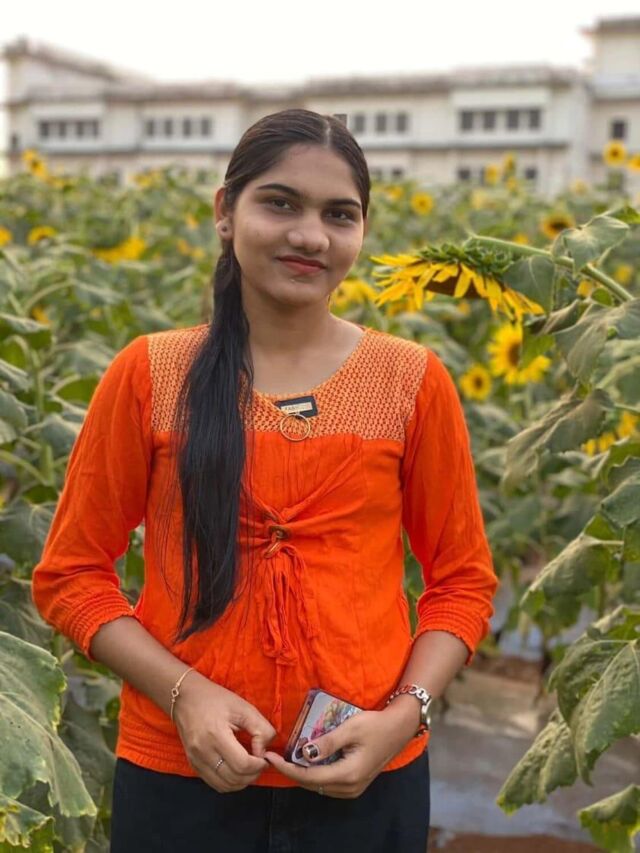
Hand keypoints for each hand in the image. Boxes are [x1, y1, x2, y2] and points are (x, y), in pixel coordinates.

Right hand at [173, 670, 276, 792]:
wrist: (185, 698)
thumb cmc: (215, 699)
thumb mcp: (243, 707)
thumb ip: (260, 728)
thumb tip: (264, 751)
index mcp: (216, 735)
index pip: (242, 764)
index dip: (258, 765)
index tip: (265, 757)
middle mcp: (203, 752)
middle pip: (234, 778)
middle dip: (253, 775)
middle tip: (260, 763)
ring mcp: (196, 760)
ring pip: (224, 786)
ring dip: (241, 782)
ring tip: (250, 768)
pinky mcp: (193, 764)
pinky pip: (214, 783)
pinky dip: (229, 783)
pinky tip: (236, 771)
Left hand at [264, 697, 420, 798]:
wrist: (399, 728)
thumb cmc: (375, 724)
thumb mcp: (350, 728)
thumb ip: (327, 742)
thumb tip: (304, 753)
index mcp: (348, 774)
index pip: (309, 776)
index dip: (287, 768)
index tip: (270, 757)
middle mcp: (349, 787)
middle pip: (312, 784)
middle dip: (291, 771)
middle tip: (274, 756)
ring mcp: (353, 788)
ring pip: (319, 785)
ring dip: (302, 773)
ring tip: (286, 758)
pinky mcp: (355, 784)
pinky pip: (328, 783)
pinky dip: (314, 774)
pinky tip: (307, 761)